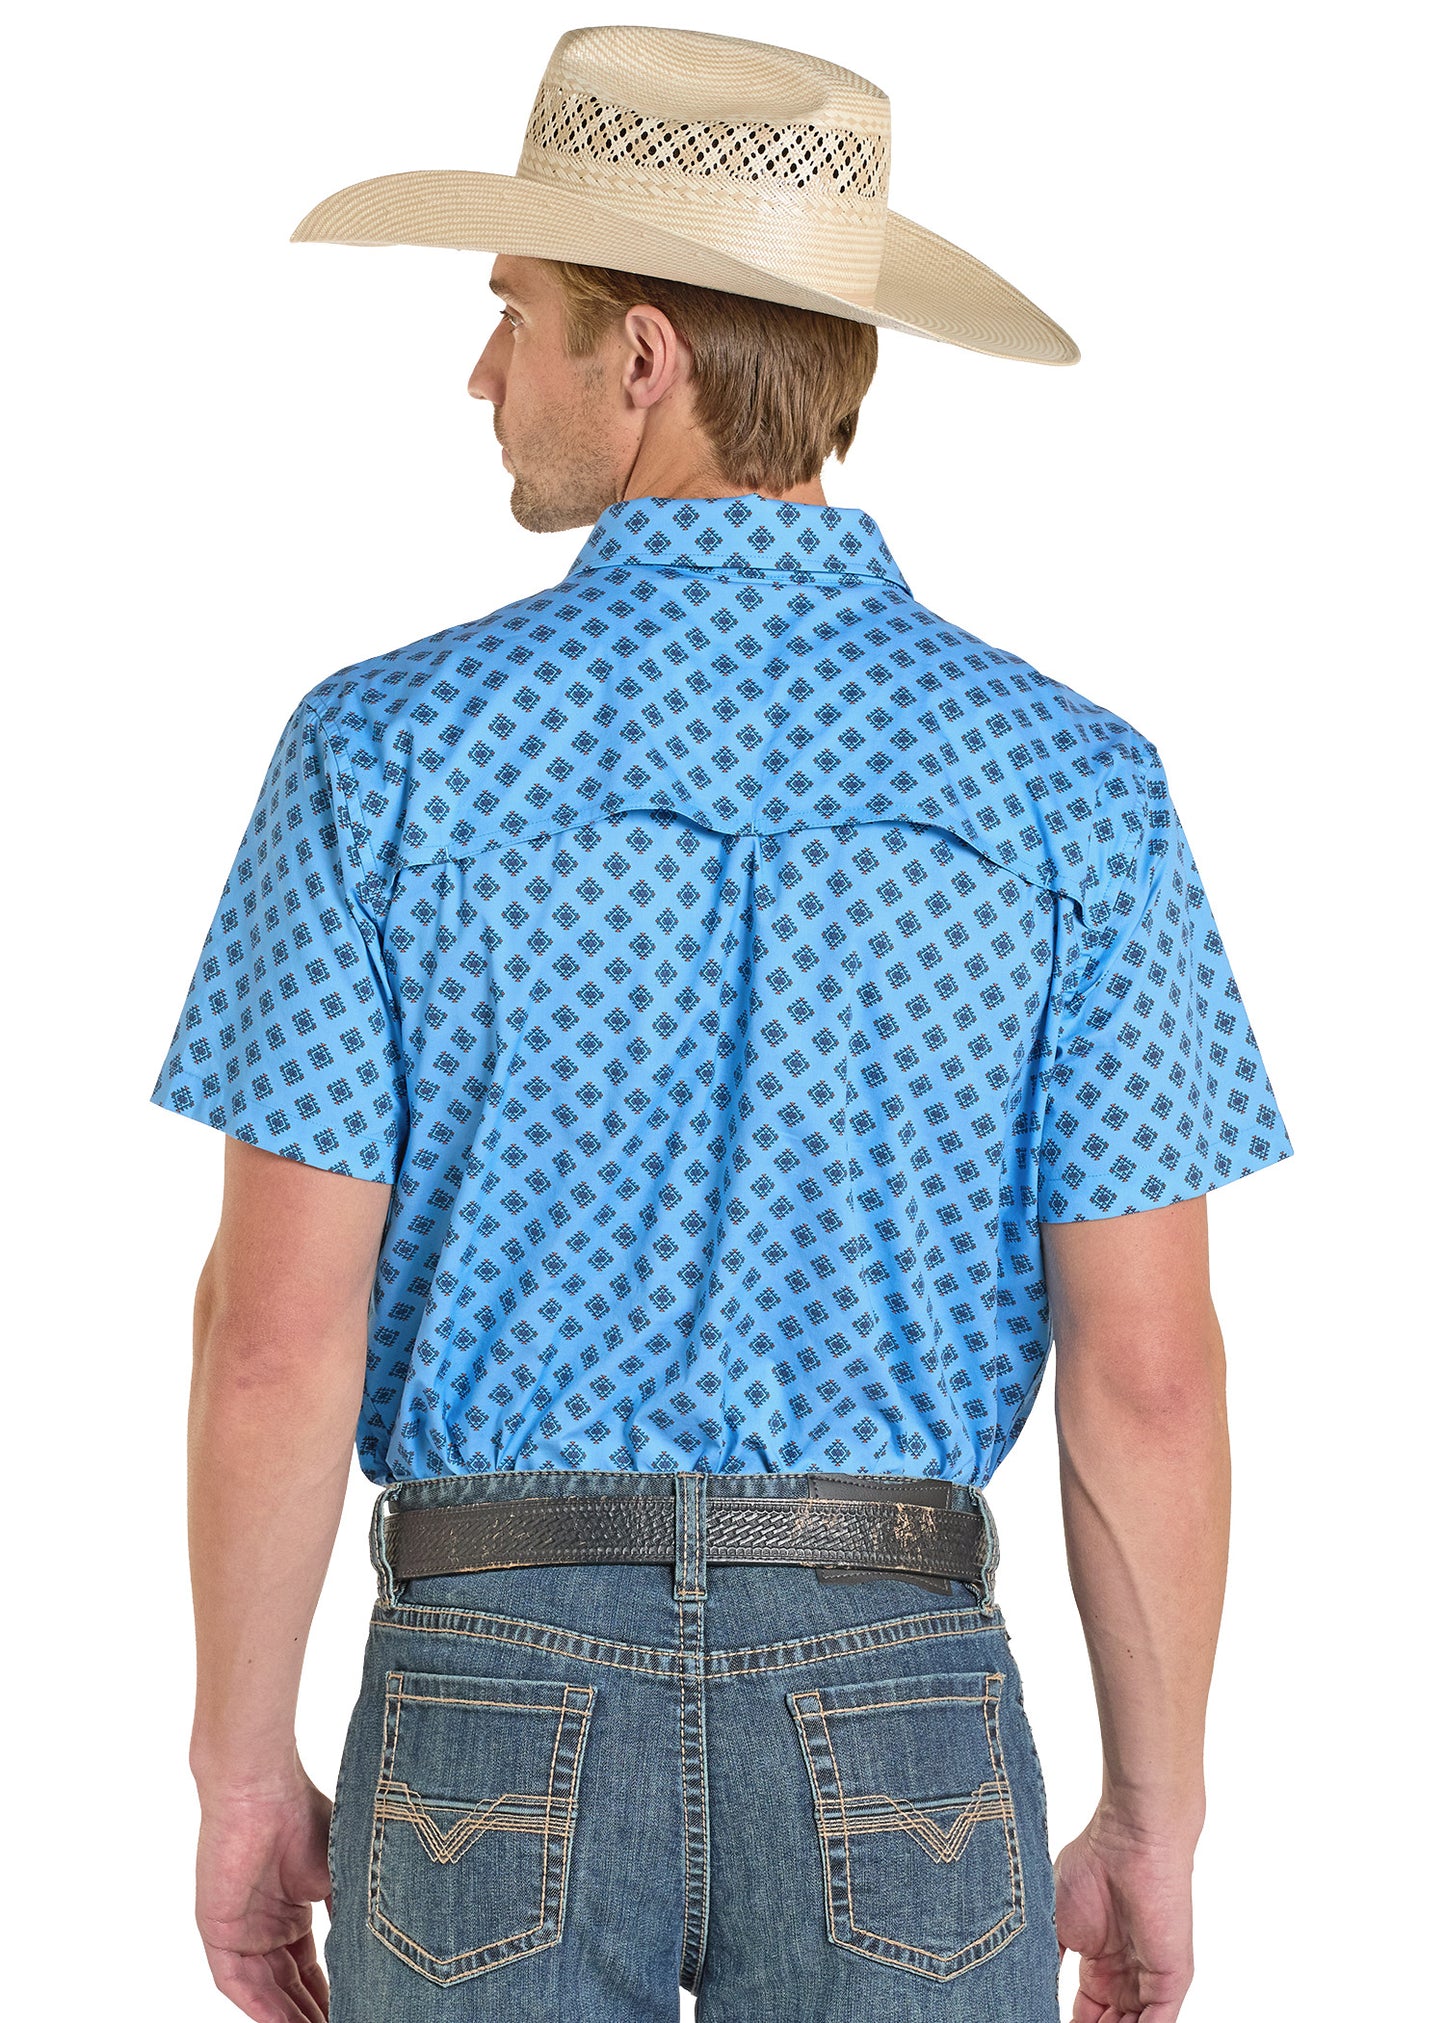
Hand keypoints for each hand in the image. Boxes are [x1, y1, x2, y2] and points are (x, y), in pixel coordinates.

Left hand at [195, 1774, 333, 2020]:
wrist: (261, 1788)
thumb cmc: (302, 1816)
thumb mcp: (337, 1874)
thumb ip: (347, 1916)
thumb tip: (372, 1957)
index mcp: (291, 1911)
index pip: (310, 1969)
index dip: (330, 1995)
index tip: (357, 2010)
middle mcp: (265, 1926)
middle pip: (289, 1987)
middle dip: (312, 2012)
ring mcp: (240, 1931)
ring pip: (266, 1991)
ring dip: (290, 2017)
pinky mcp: (216, 1932)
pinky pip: (237, 1983)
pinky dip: (262, 2008)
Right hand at [1053, 1804, 1197, 2021]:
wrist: (1130, 1842)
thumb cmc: (1092, 1867)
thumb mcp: (1055, 1922)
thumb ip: (1048, 1961)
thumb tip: (1029, 1988)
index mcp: (1099, 1964)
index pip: (1086, 2014)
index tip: (1040, 2020)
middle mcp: (1125, 1977)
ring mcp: (1148, 1981)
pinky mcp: (1170, 1983)